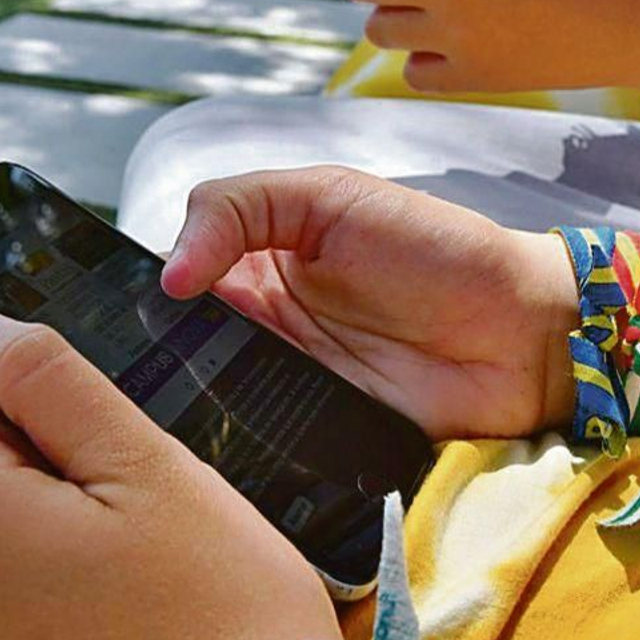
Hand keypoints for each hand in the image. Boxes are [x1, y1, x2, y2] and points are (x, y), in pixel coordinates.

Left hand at [0, 307, 343, 639]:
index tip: (101, 404)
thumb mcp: (143, 463)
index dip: (31, 374)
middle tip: (140, 480)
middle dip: (49, 441)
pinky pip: (10, 578)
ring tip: (143, 541)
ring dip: (59, 502)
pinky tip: (130, 587)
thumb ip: (46, 379)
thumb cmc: (216, 612)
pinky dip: (60, 562)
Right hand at [161, 166, 576, 438]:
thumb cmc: (435, 248)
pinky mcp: (310, 437)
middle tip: (129, 364)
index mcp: (257, 259)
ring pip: (207, 398)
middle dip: (154, 354)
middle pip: (179, 345)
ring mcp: (284, 384)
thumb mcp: (330, 195)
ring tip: (163, 404)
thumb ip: (239, 207)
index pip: (174, 276)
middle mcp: (261, 324)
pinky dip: (234, 444)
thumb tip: (169, 272)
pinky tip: (211, 443)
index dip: (144, 290)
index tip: (116, 310)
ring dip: (189, 400)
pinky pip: (256, 445)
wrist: (523, 334)